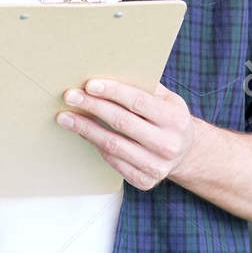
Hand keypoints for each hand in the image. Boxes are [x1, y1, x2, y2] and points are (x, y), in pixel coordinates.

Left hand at [57, 79, 196, 190]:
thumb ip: (143, 87)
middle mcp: (168, 145)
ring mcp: (157, 166)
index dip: (112, 92)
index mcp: (176, 119)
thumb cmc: (168, 118)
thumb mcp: (166, 99)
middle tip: (70, 96)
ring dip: (85, 128)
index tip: (89, 84)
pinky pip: (113, 160)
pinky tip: (82, 132)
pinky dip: (94, 144)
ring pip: (112, 144)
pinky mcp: (145, 181)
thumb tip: (106, 71)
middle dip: (92, 107)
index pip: (138, 102)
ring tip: (65, 117)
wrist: (185, 153)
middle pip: (122, 122)